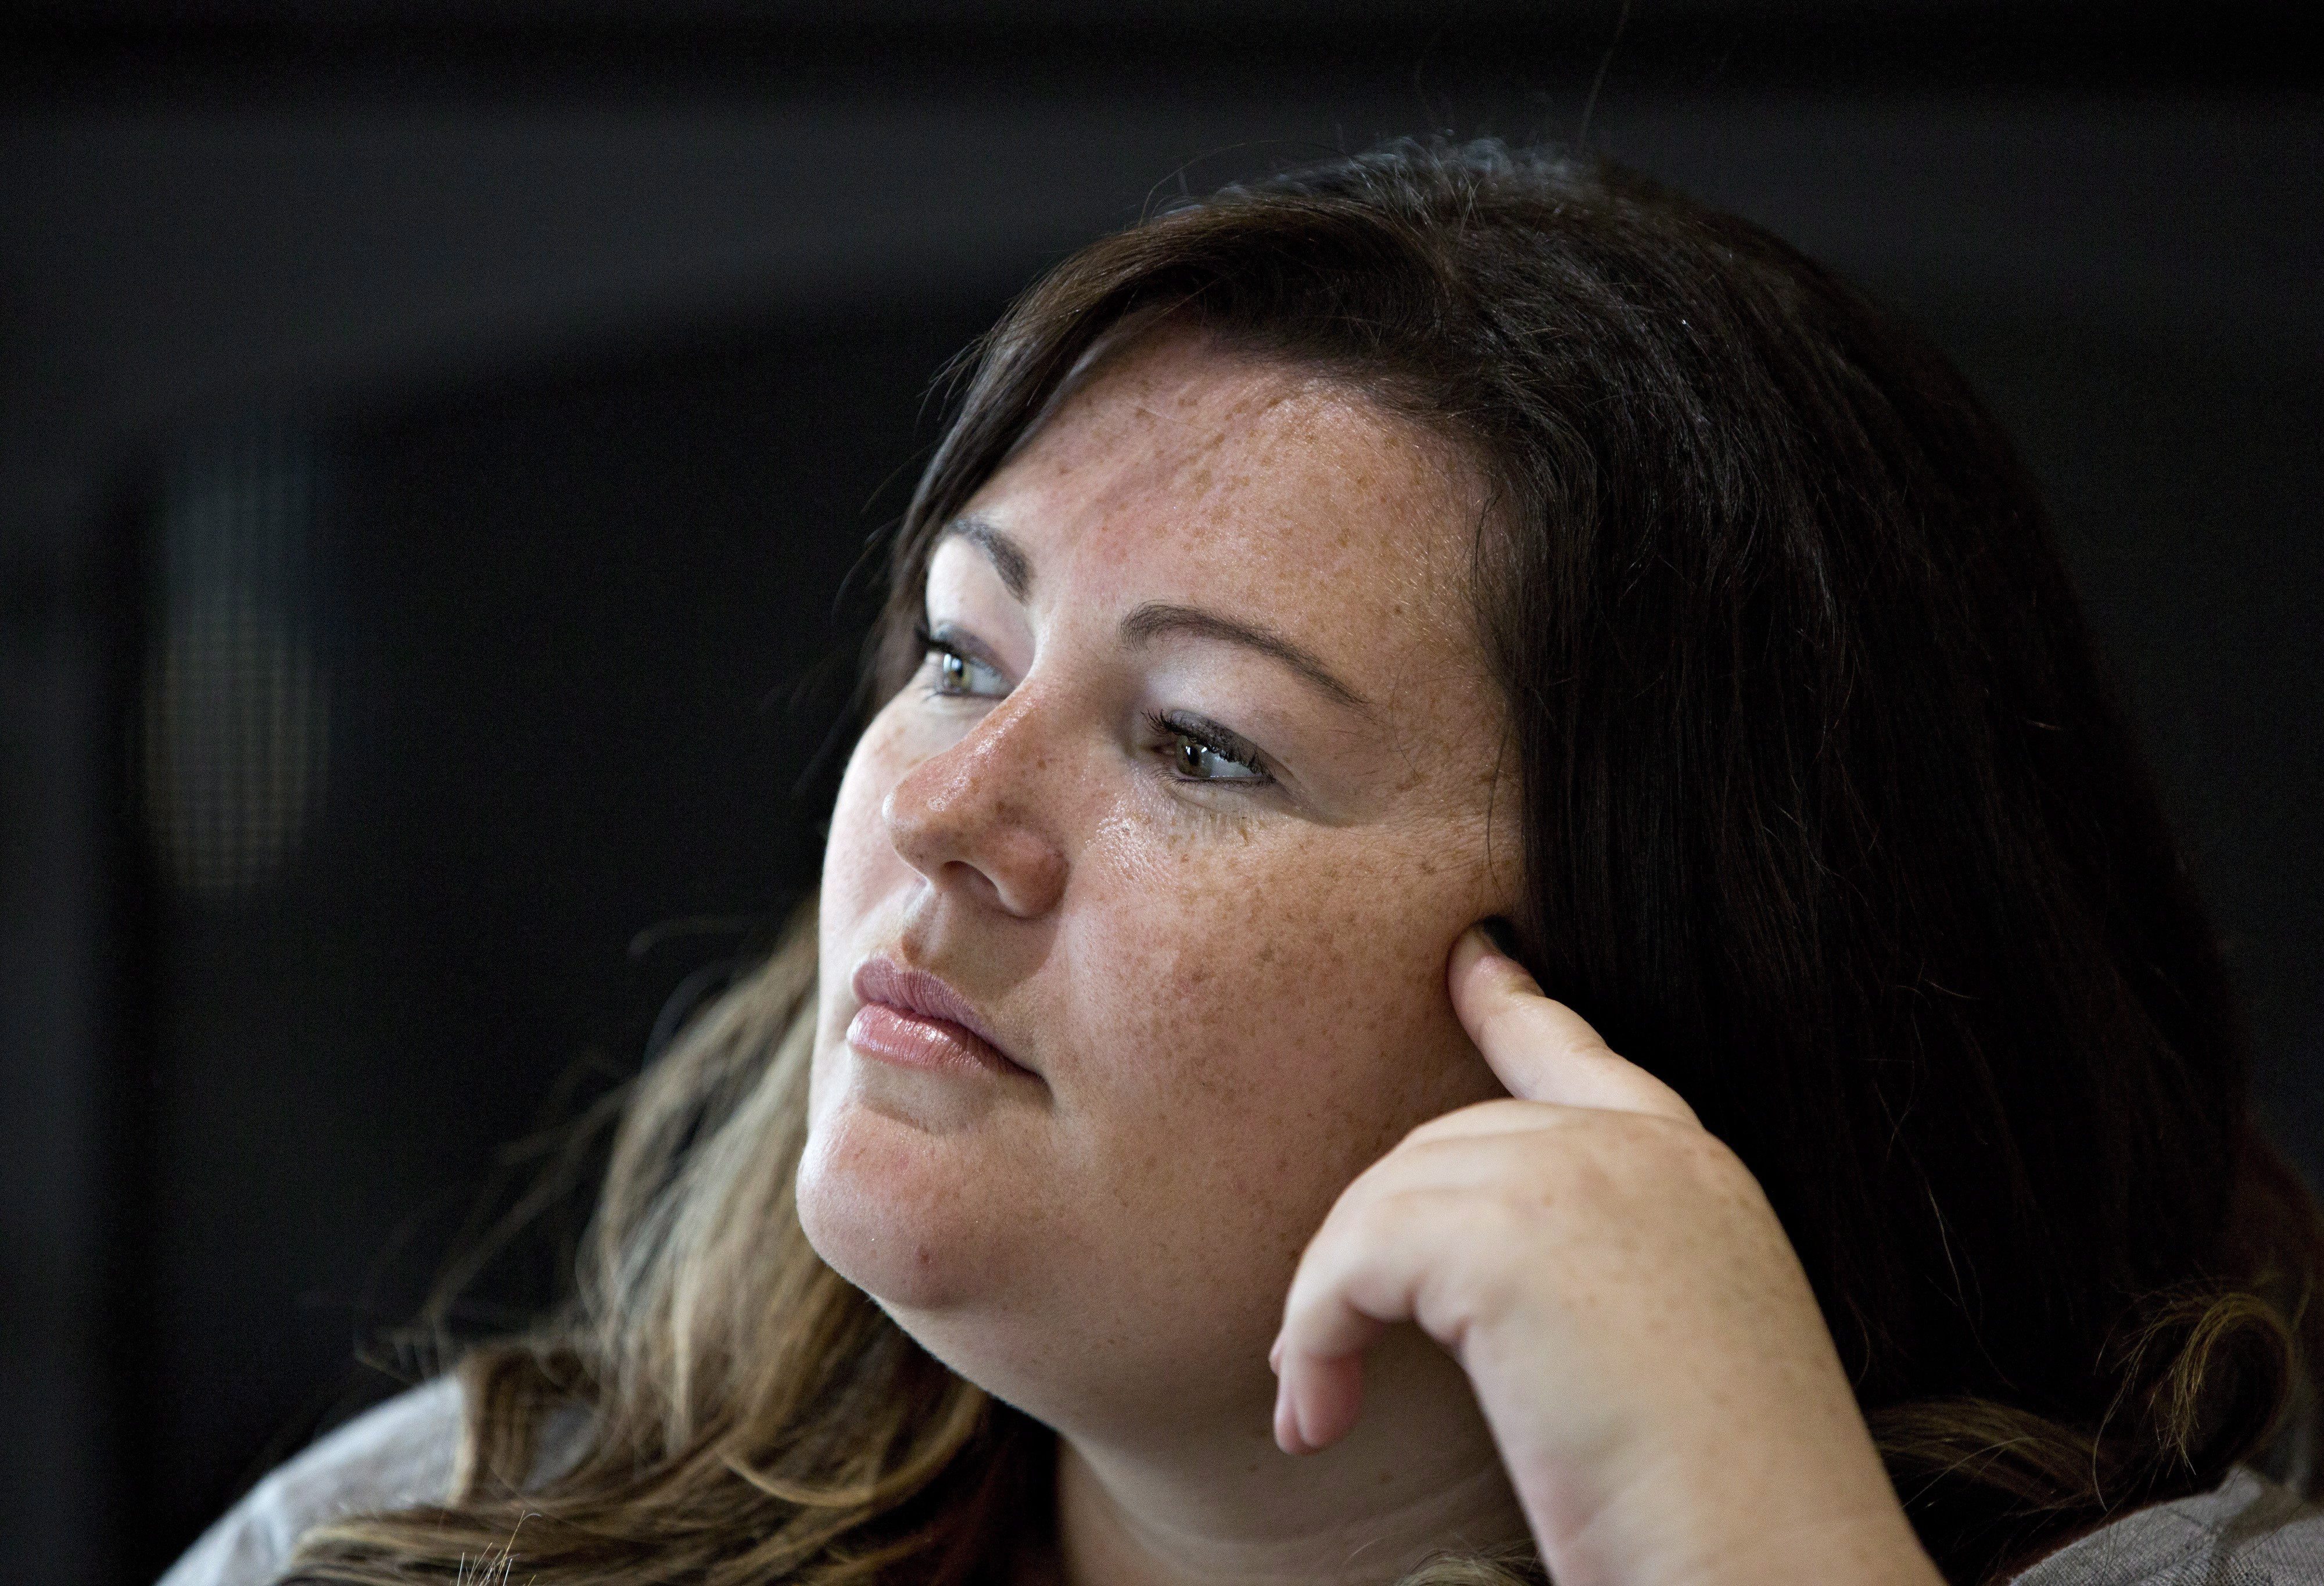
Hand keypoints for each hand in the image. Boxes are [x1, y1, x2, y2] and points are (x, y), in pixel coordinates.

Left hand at [1267, 927, 1943, 1585]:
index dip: (1514, 1005)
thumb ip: (1591, 1275)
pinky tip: (1316, 1419)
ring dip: (1328, 1305)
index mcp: (1696, 1176)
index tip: (1470, 958)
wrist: (1770, 1569)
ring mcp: (1582, 1177)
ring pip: (1388, 1200)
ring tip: (1315, 1408)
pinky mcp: (1511, 1236)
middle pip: (1448, 1144)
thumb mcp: (1668, 1351)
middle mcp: (1644, 1152)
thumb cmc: (1719, 1504)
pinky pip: (1356, 1256)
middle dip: (1369, 1243)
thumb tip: (1469, 1286)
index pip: (1583, 1058)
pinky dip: (1315, 1334)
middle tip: (1319, 1357)